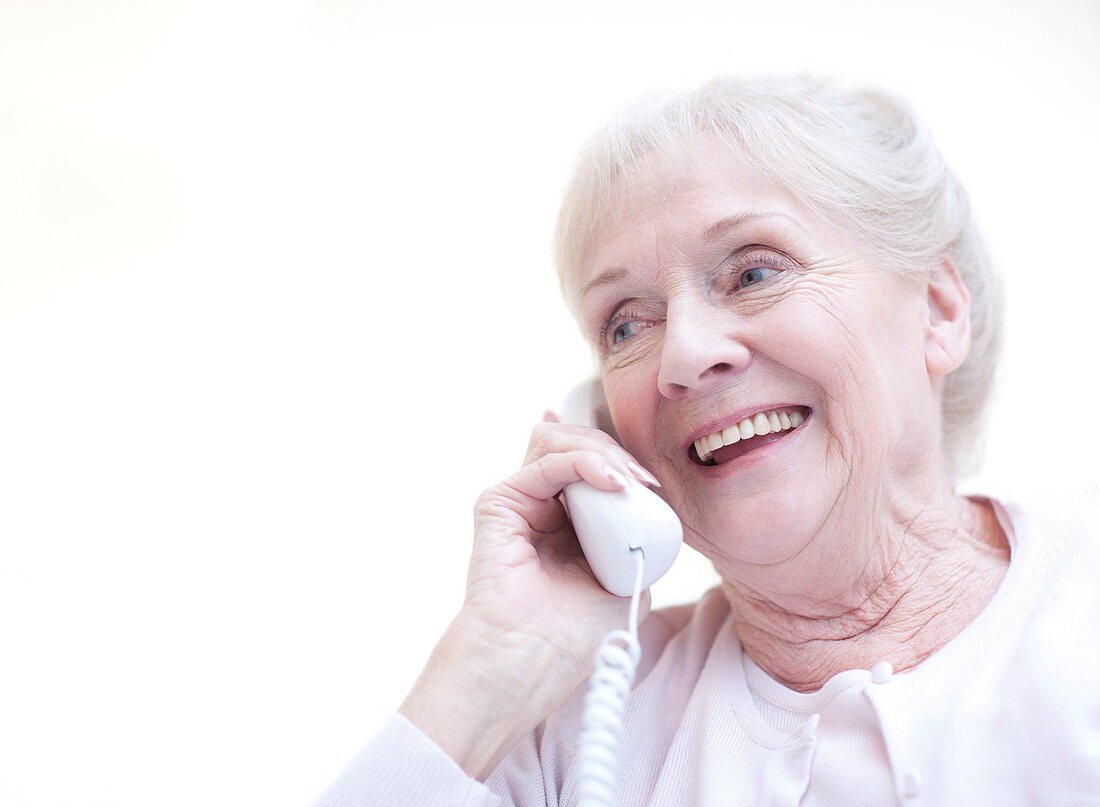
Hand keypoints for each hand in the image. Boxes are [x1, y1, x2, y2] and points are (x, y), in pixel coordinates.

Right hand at [462, 411, 659, 673]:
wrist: (533, 661)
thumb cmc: (575, 635)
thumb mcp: (627, 581)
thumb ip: (634, 540)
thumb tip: (650, 502)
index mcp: (568, 522)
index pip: (592, 463)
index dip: (622, 461)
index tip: (653, 483)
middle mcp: (541, 506)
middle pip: (576, 443)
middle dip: (617, 452)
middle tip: (646, 481)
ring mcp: (520, 501)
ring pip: (559, 441)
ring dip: (603, 452)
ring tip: (628, 481)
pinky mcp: (500, 502)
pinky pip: (547, 461)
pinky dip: (584, 462)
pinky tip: (612, 482)